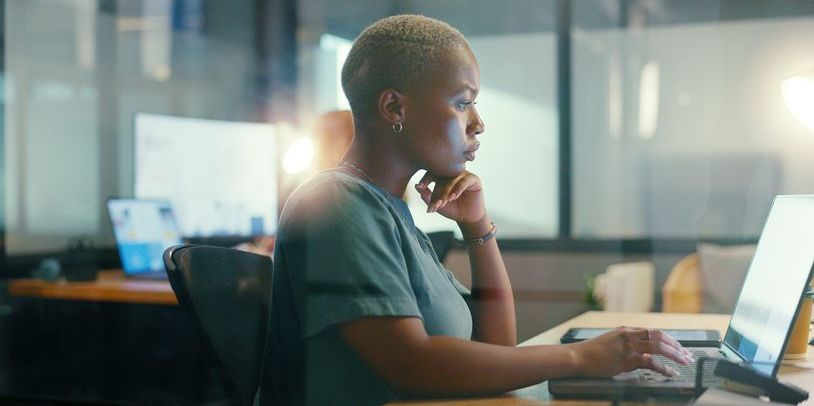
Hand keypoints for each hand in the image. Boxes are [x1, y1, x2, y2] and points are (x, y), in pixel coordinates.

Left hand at [414, 171, 484, 224]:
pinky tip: (454, 197)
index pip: (431, 173)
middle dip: (437, 190)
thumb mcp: (436, 204)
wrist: (467, 218)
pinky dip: (458, 189)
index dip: (425, 179)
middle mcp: (452, 173)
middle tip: (435, 203)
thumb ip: (426, 195)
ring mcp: (463, 174)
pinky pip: (464, 181)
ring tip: (444, 202)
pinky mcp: (474, 179)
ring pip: (452, 179)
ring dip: (447, 191)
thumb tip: (416, 186)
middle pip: (442, 176)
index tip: (420, 186)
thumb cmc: (452, 209)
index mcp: (442, 176)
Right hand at [572, 327, 693, 376]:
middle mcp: (629, 335)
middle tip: (687, 354)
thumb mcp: (610, 341)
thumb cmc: (591, 352)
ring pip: (658, 346)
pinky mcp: (626, 359)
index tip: (679, 347)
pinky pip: (650, 362)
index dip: (669, 339)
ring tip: (683, 361)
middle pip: (659, 336)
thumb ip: (626, 343)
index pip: (654, 331)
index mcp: (626, 330)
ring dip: (674, 354)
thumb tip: (641, 351)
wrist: (577, 357)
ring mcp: (628, 347)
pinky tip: (670, 372)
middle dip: (676, 345)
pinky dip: (663, 368)